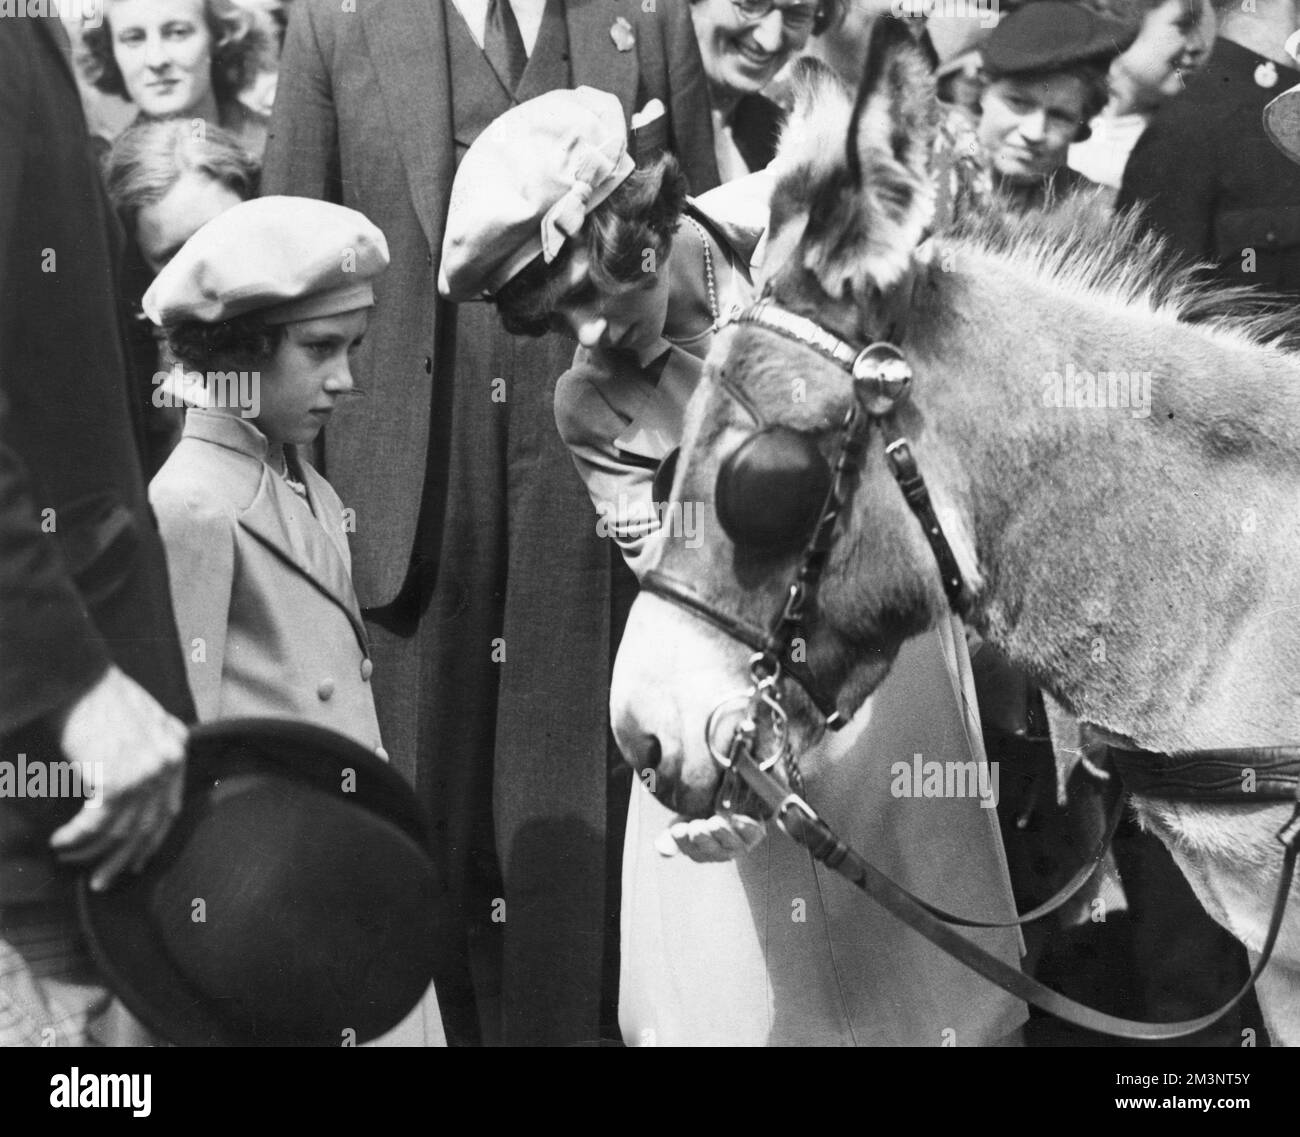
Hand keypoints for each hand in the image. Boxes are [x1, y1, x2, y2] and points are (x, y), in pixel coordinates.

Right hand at [49, 665, 188, 891]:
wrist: (80, 677)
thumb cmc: (102, 696)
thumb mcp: (142, 721)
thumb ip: (149, 752)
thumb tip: (134, 793)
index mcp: (178, 746)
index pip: (169, 807)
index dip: (151, 839)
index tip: (137, 861)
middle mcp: (168, 763)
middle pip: (148, 827)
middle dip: (123, 859)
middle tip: (103, 882)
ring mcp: (145, 774)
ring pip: (119, 831)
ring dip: (91, 852)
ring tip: (70, 862)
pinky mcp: (116, 782)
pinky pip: (94, 824)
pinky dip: (75, 838)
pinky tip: (59, 843)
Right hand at [654, 812, 766, 862]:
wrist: (735, 804)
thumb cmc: (704, 815)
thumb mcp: (684, 822)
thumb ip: (671, 836)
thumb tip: (661, 849)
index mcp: (700, 849)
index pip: (690, 849)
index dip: (683, 841)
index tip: (677, 829)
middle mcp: (720, 851)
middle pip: (711, 849)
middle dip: (703, 838)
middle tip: (696, 826)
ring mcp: (739, 843)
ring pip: (731, 843)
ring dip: (723, 834)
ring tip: (715, 822)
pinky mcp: (755, 833)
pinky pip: (753, 833)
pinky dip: (746, 827)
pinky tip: (737, 818)